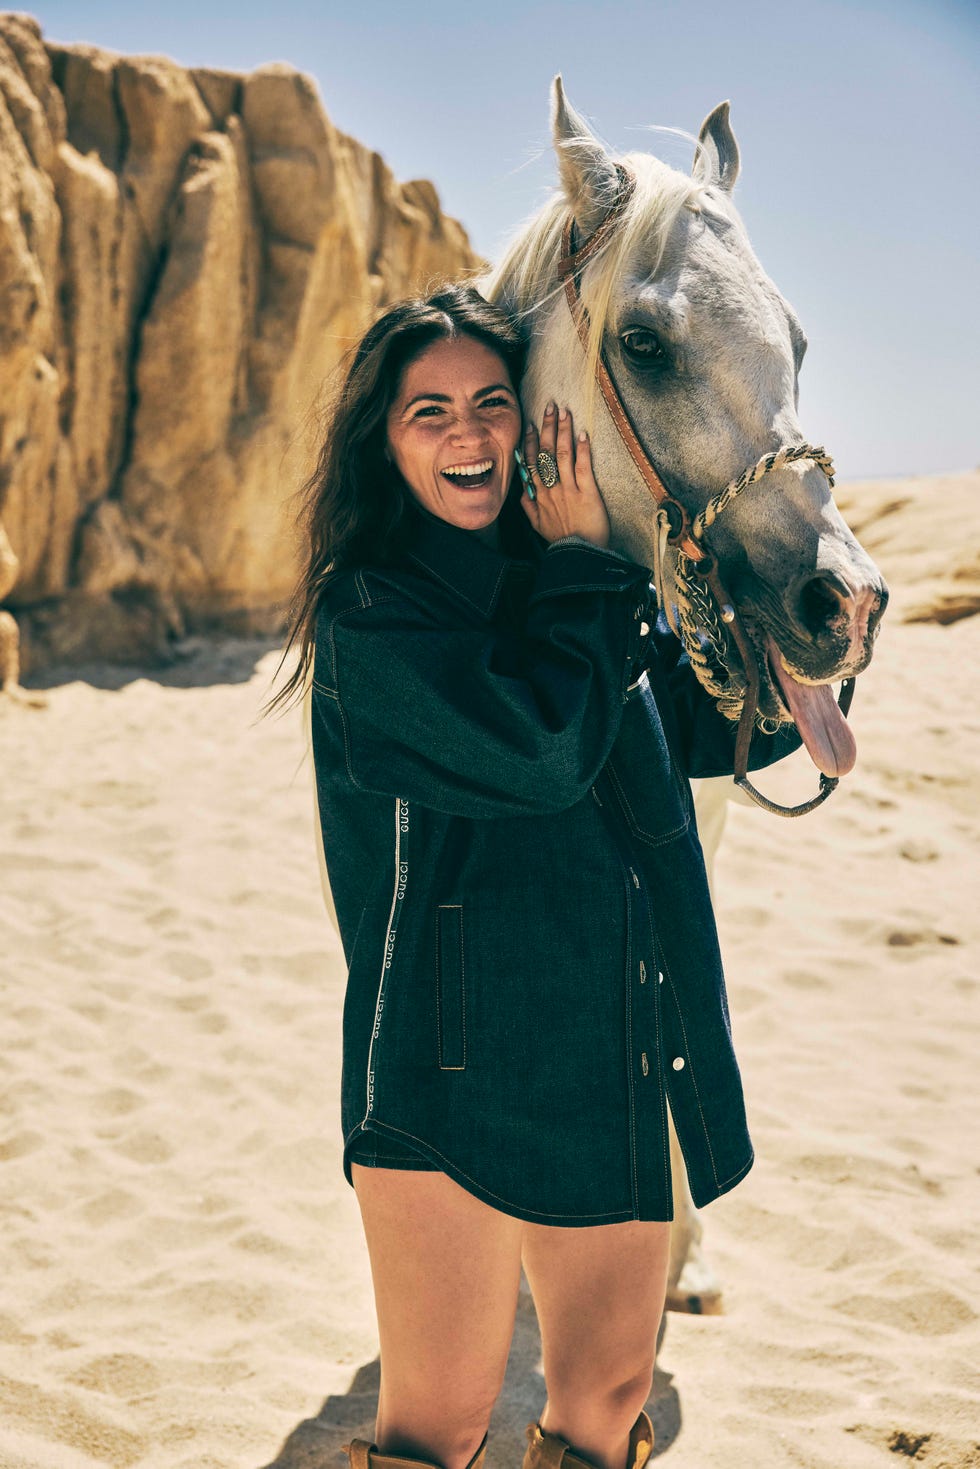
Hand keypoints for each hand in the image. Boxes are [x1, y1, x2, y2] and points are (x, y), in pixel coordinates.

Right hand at [521, 403, 610, 548]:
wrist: (578, 555)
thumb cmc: (560, 539)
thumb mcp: (536, 524)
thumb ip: (528, 504)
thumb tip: (523, 488)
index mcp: (539, 494)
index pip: (532, 462)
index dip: (532, 442)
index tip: (532, 425)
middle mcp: (551, 488)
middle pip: (546, 452)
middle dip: (548, 427)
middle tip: (551, 407)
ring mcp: (569, 490)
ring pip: (563, 455)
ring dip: (564, 432)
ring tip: (565, 413)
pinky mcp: (587, 493)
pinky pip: (583, 468)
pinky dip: (583, 450)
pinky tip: (583, 435)